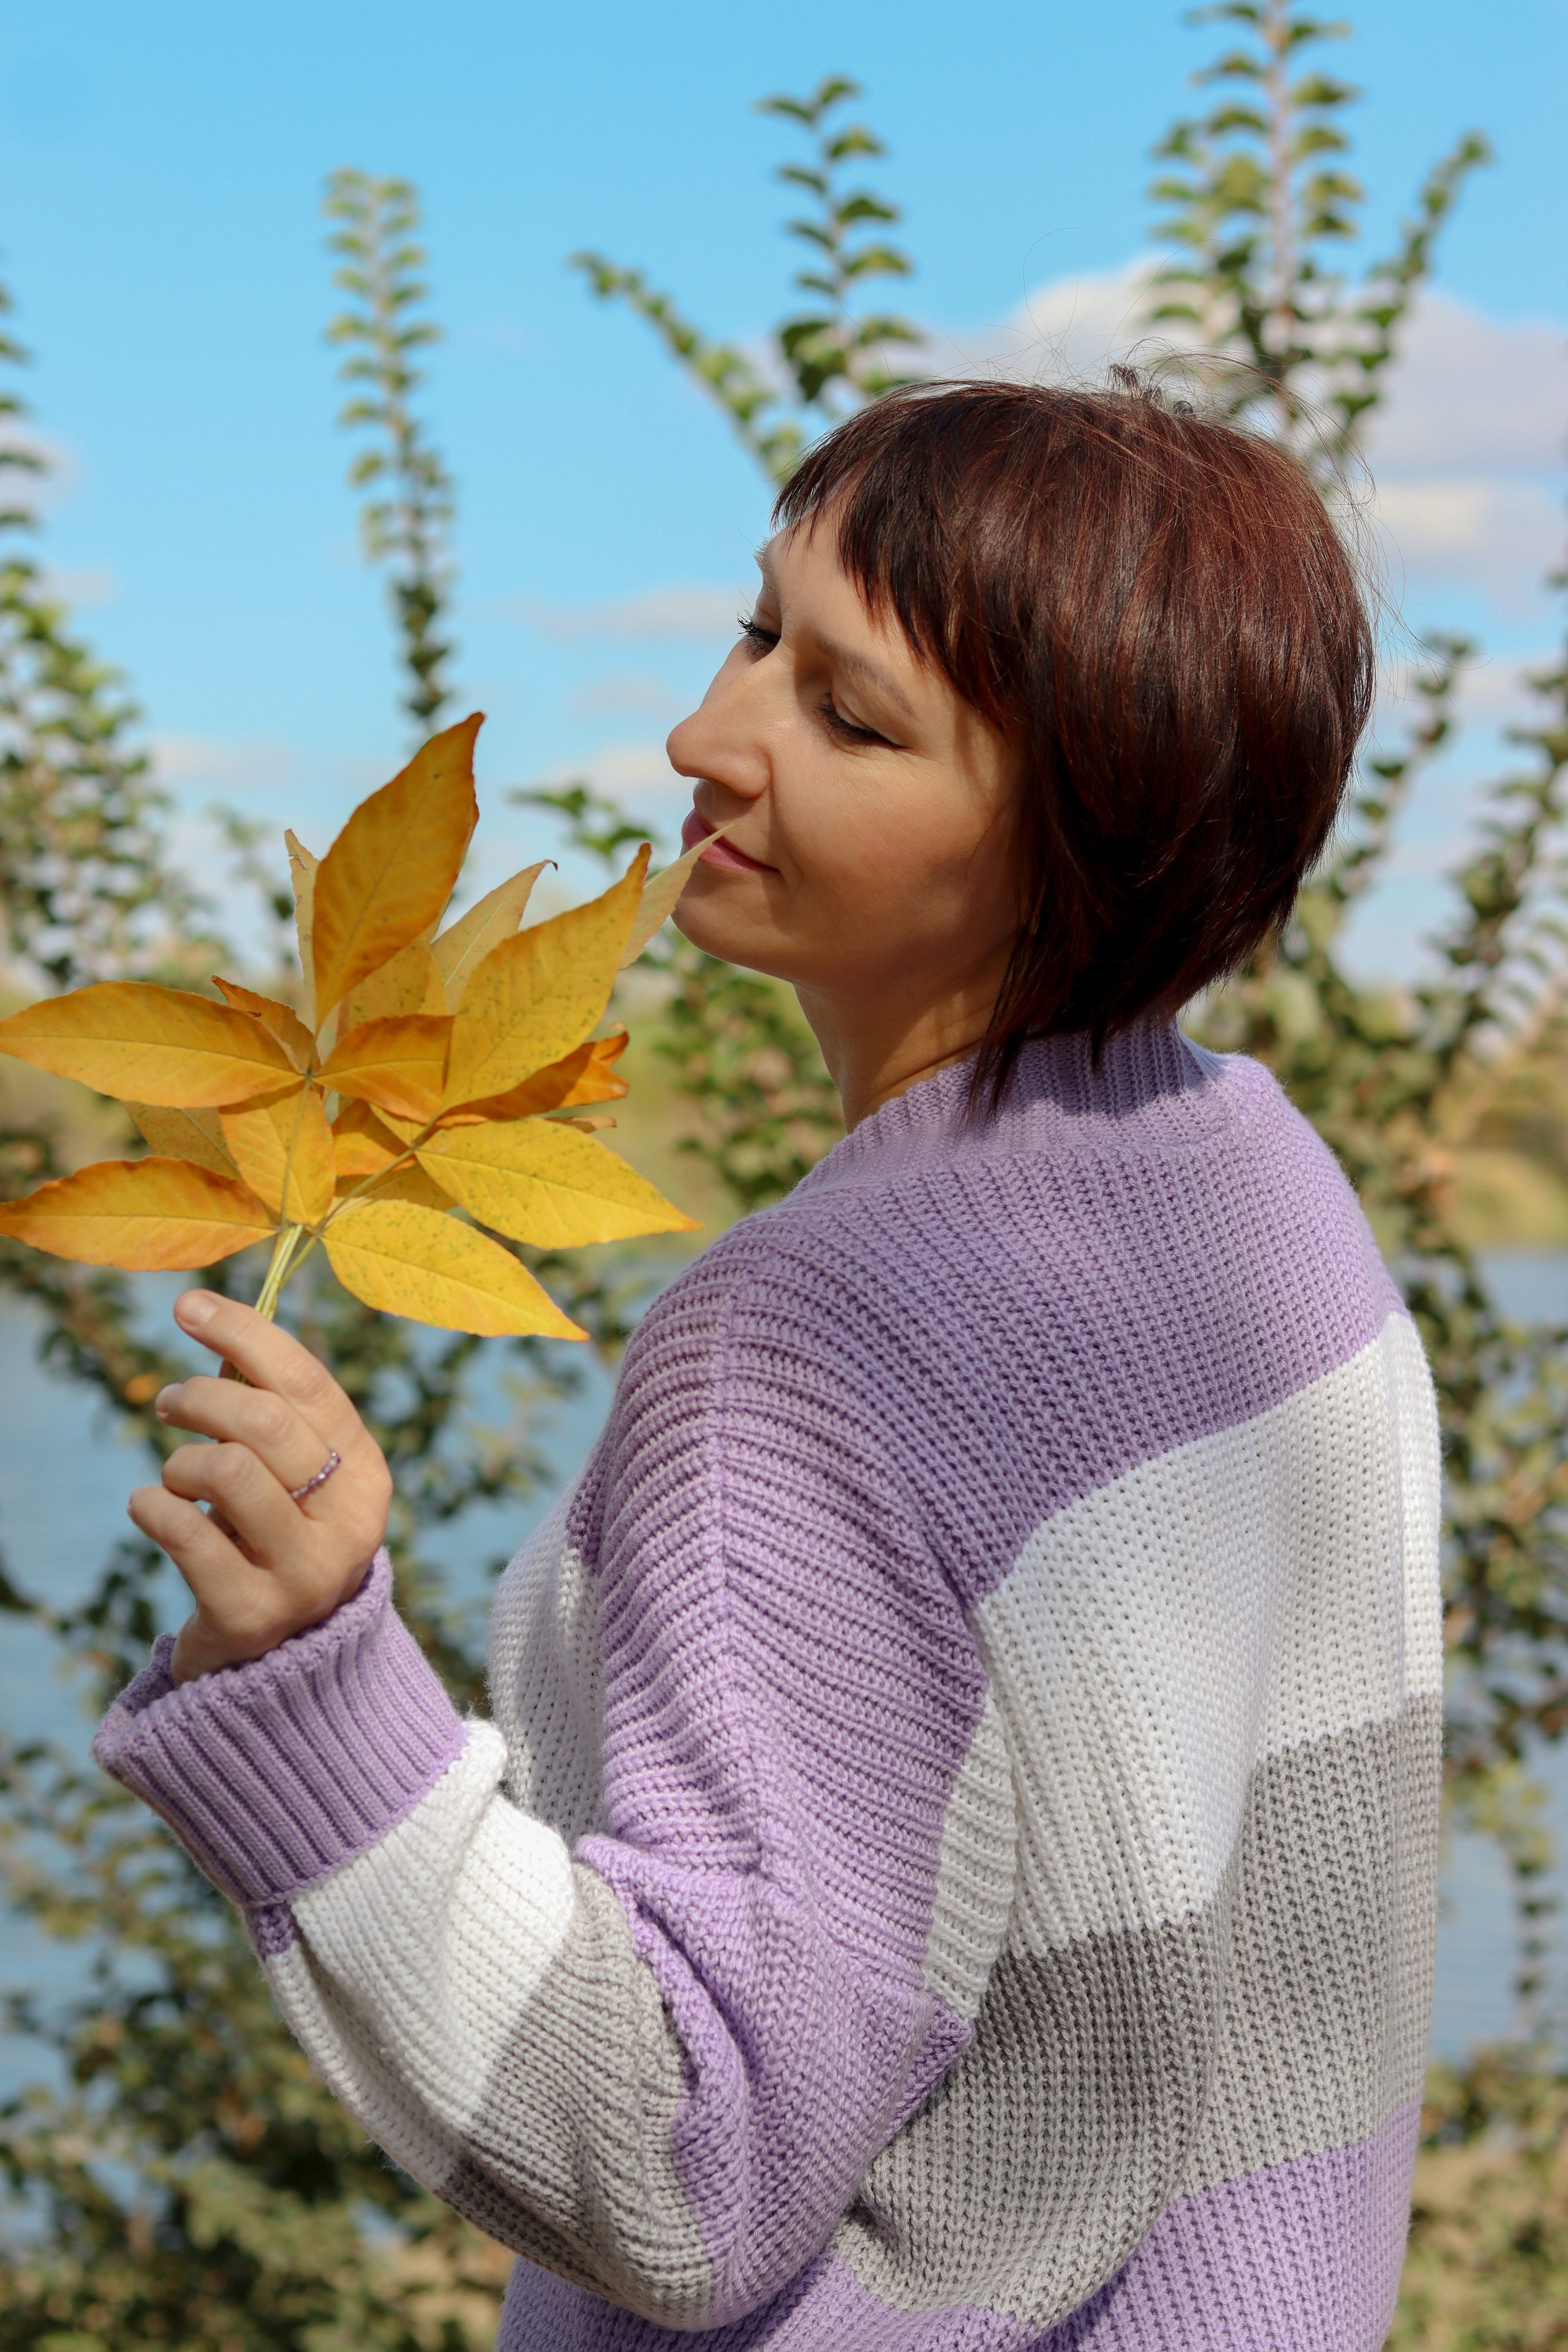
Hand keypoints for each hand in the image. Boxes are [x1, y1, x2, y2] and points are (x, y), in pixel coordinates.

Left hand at [129, 1290, 393, 1684]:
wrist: (281, 1669)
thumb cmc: (274, 1542)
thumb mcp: (292, 1478)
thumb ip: (268, 1410)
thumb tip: (212, 1321)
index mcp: (367, 1475)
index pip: (308, 1382)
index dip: (244, 1333)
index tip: (188, 1307)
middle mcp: (351, 1524)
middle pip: (266, 1421)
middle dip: (200, 1397)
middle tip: (168, 1403)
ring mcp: (306, 1574)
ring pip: (226, 1469)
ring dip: (180, 1463)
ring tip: (175, 1477)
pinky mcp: (252, 1615)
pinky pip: (185, 1532)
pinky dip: (152, 1508)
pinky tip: (153, 1510)